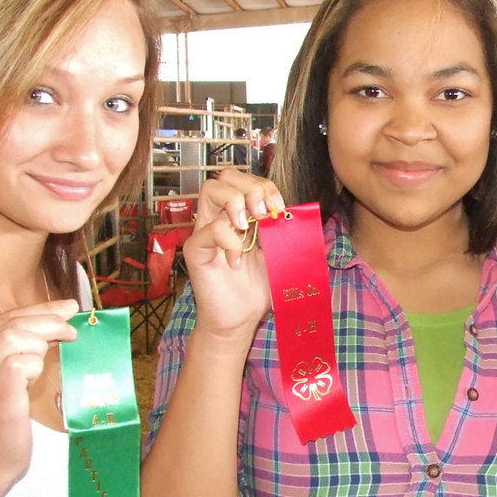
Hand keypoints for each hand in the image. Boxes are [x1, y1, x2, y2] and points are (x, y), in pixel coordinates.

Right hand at [0, 299, 79, 488]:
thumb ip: (16, 345)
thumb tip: (60, 314)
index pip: (3, 317)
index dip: (39, 309)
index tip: (67, 308)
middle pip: (11, 324)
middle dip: (49, 321)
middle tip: (72, 330)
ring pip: (14, 338)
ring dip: (40, 345)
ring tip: (46, 362)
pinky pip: (19, 364)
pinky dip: (35, 365)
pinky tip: (35, 379)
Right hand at [183, 168, 285, 336]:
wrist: (241, 319)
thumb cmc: (257, 288)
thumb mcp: (281, 255)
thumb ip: (287, 233)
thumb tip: (301, 214)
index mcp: (241, 215)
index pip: (246, 180)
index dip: (265, 186)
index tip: (280, 207)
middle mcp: (221, 217)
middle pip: (226, 176)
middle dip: (250, 187)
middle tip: (263, 213)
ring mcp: (205, 231)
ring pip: (210, 190)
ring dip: (236, 202)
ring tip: (248, 227)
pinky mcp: (196, 250)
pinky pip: (209, 229)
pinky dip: (229, 240)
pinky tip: (237, 260)